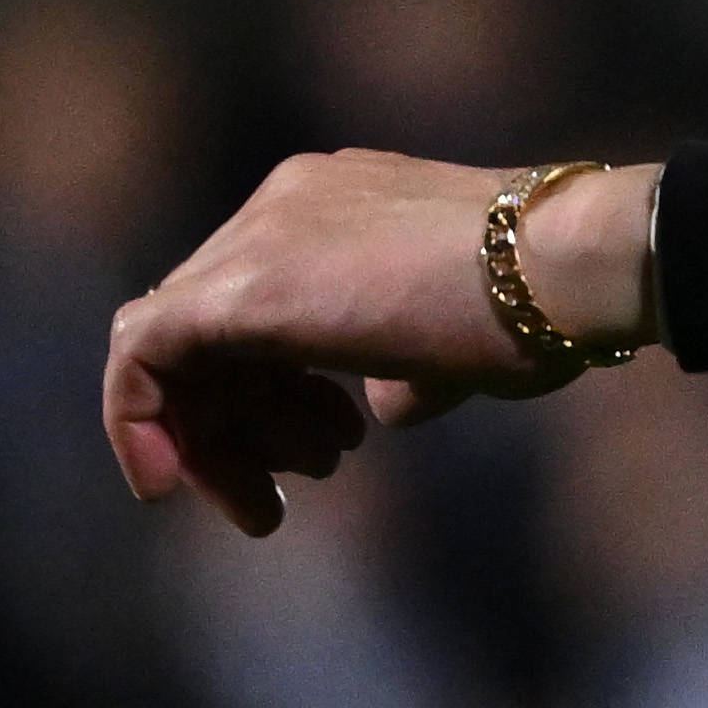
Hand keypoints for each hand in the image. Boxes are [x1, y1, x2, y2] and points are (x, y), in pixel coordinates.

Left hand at [105, 151, 660, 537]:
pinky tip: (167, 483)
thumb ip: (407, 370)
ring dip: (214, 437)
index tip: (326, 456)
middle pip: (214, 329)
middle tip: (287, 493)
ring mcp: (258, 237)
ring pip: (176, 347)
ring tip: (275, 502)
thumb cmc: (546, 304)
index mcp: (337, 205)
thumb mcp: (463, 342)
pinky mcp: (237, 288)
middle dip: (242, 422)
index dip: (277, 392)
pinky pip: (144, 353)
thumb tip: (386, 408)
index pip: (264, 304)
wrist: (567, 263)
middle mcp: (284, 207)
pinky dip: (140, 421)